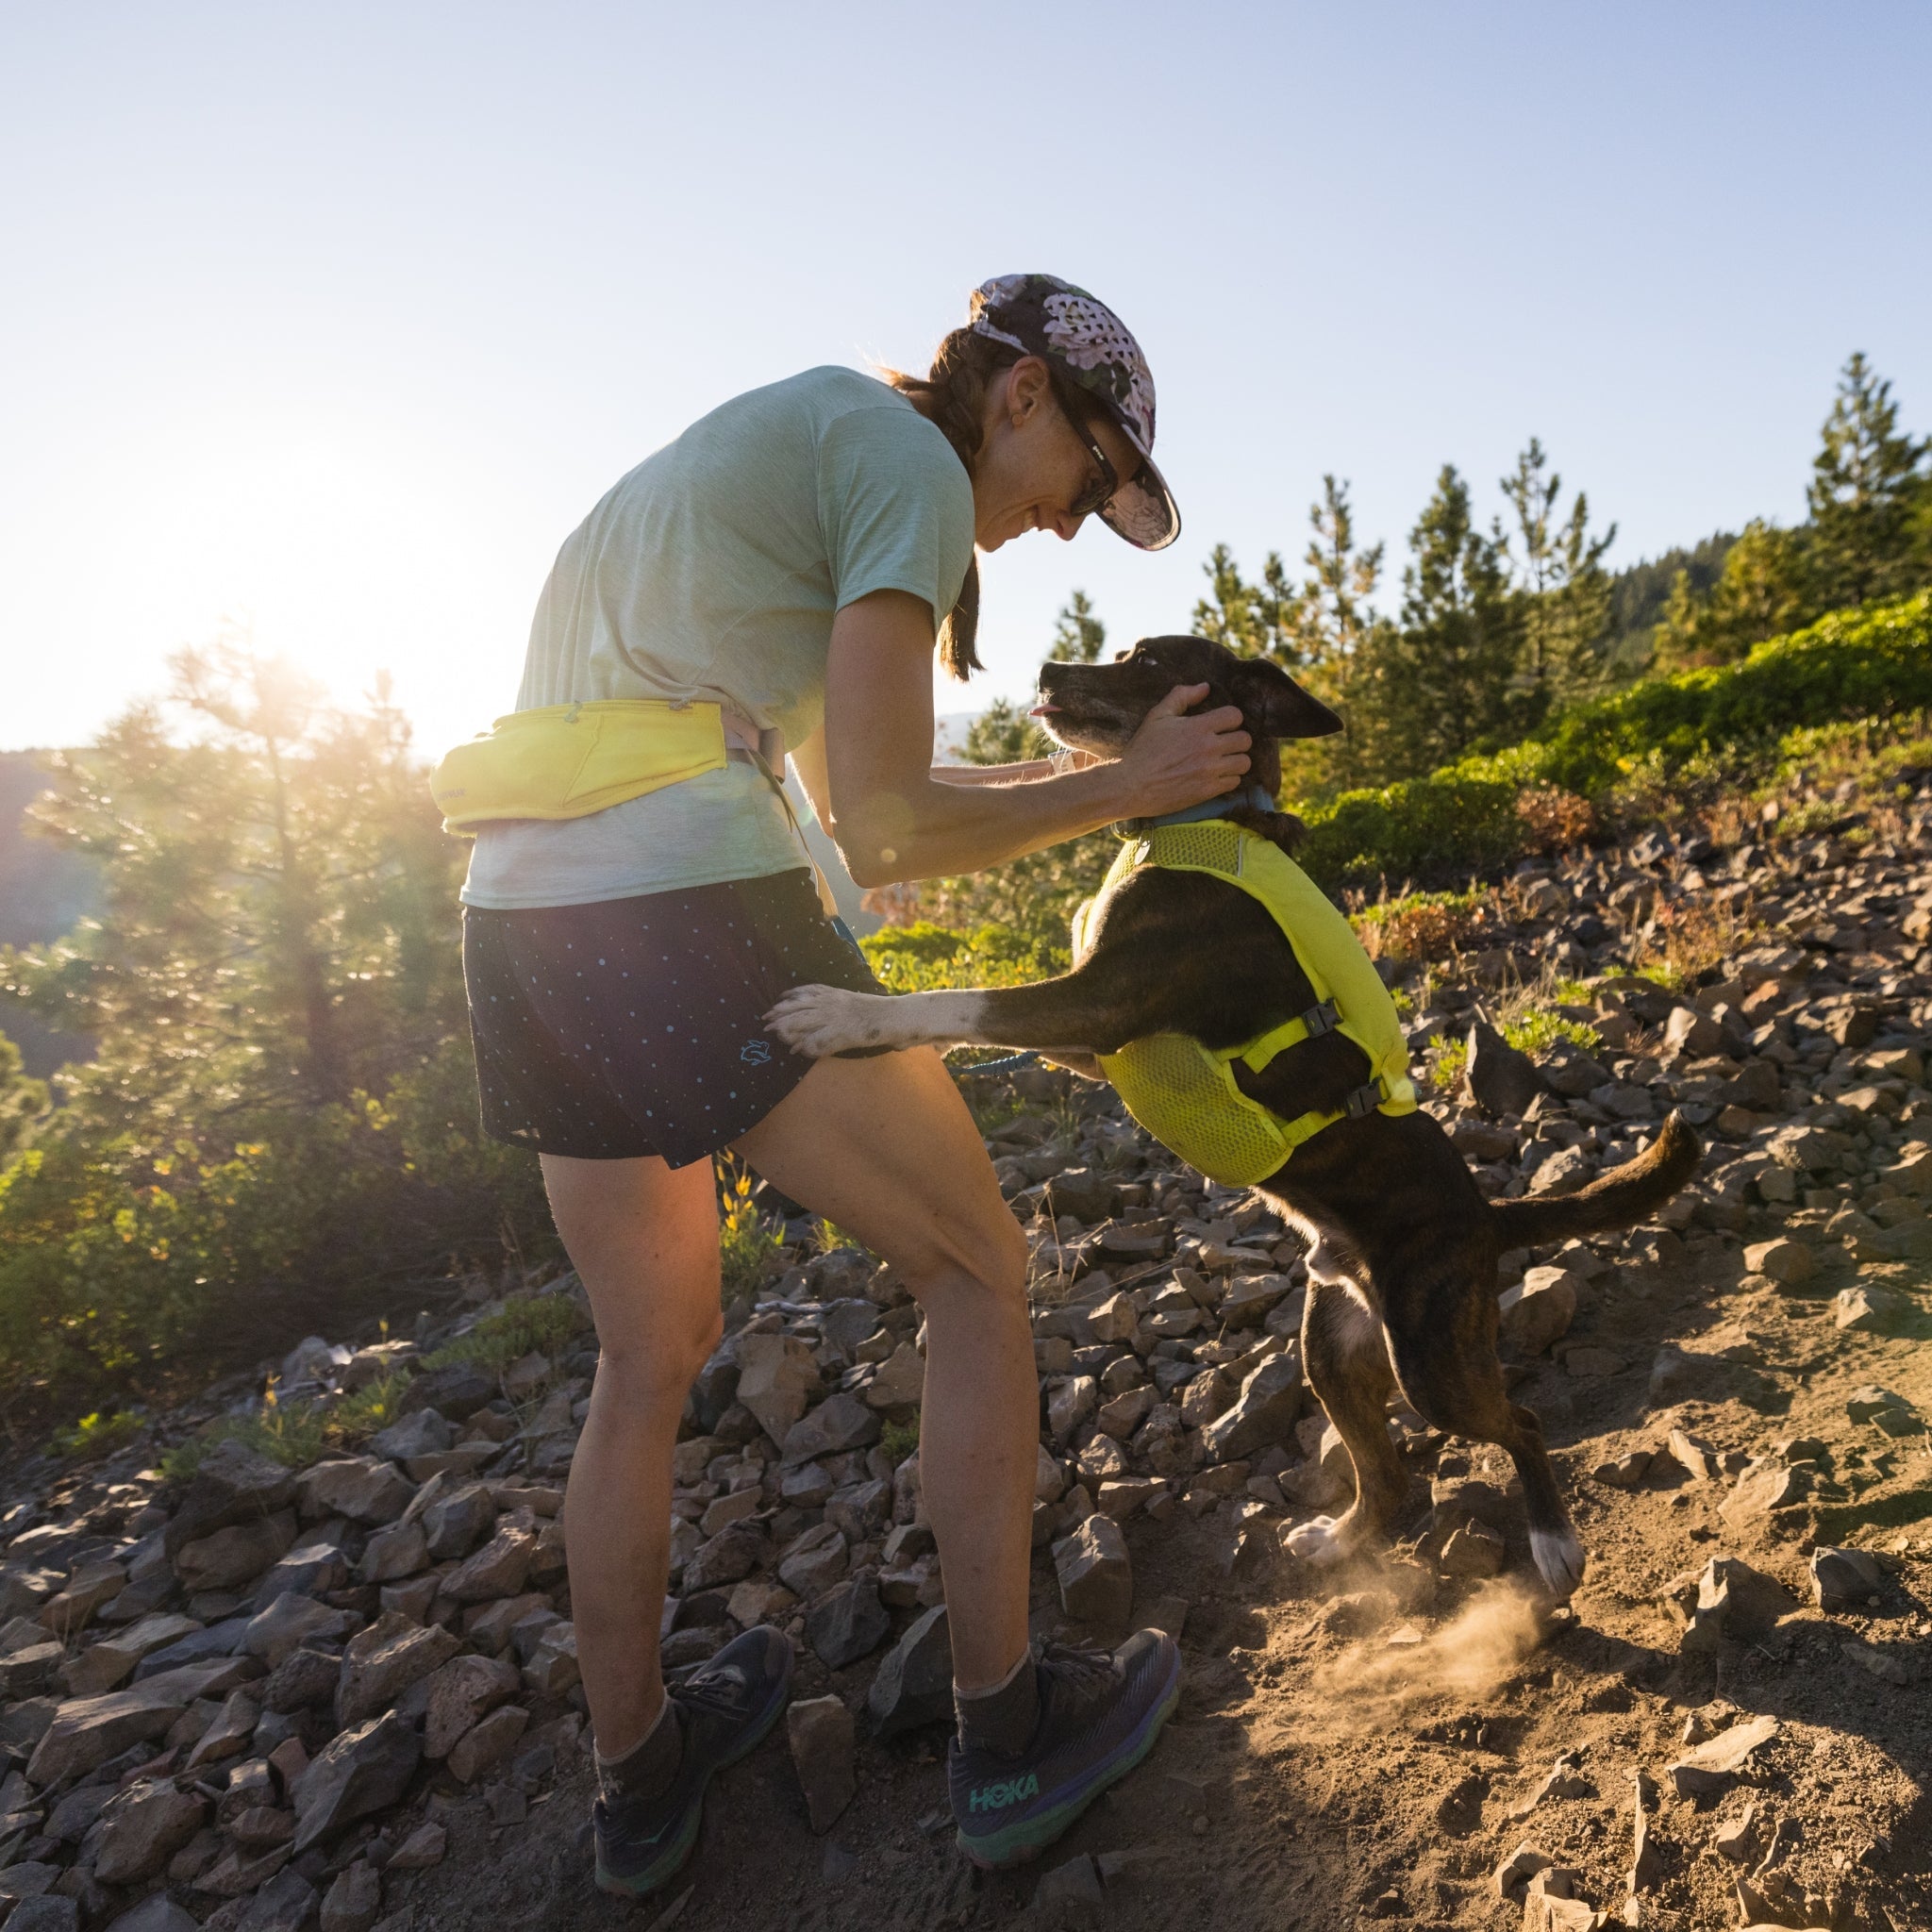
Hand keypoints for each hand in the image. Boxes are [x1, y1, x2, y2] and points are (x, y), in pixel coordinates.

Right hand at [1109, 684, 1250, 818]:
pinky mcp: (1208, 791)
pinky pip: (1235, 782)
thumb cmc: (1142, 750)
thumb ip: (1181, 697)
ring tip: (1224, 760)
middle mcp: (1208, 748)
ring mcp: (1210, 770)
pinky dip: (1229, 778)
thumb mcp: (1157, 716)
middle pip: (1245, 740)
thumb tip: (1205, 687)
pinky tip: (1216, 776)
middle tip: (1225, 744)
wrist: (1130, 785)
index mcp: (1198, 727)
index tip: (1222, 725)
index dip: (1231, 719)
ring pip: (1244, 762)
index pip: (1235, 716)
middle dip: (1237, 739)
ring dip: (1236, 760)